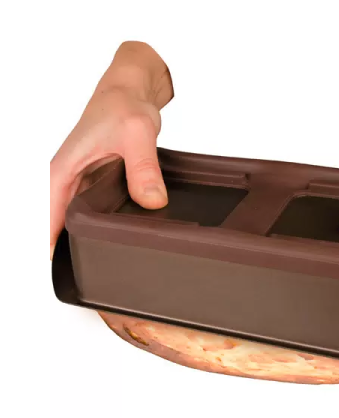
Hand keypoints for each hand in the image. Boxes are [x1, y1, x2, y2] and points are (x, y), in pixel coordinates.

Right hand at [50, 42, 173, 257]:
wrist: (131, 90)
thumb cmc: (123, 103)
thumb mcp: (136, 133)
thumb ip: (143, 167)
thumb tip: (151, 201)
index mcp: (62, 171)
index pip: (50, 220)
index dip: (57, 249)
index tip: (72, 271)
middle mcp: (68, 180)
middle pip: (66, 225)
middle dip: (80, 247)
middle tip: (105, 269)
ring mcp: (84, 182)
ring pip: (84, 218)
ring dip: (96, 233)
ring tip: (118, 255)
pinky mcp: (100, 181)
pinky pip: (100, 208)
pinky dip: (110, 220)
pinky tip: (127, 231)